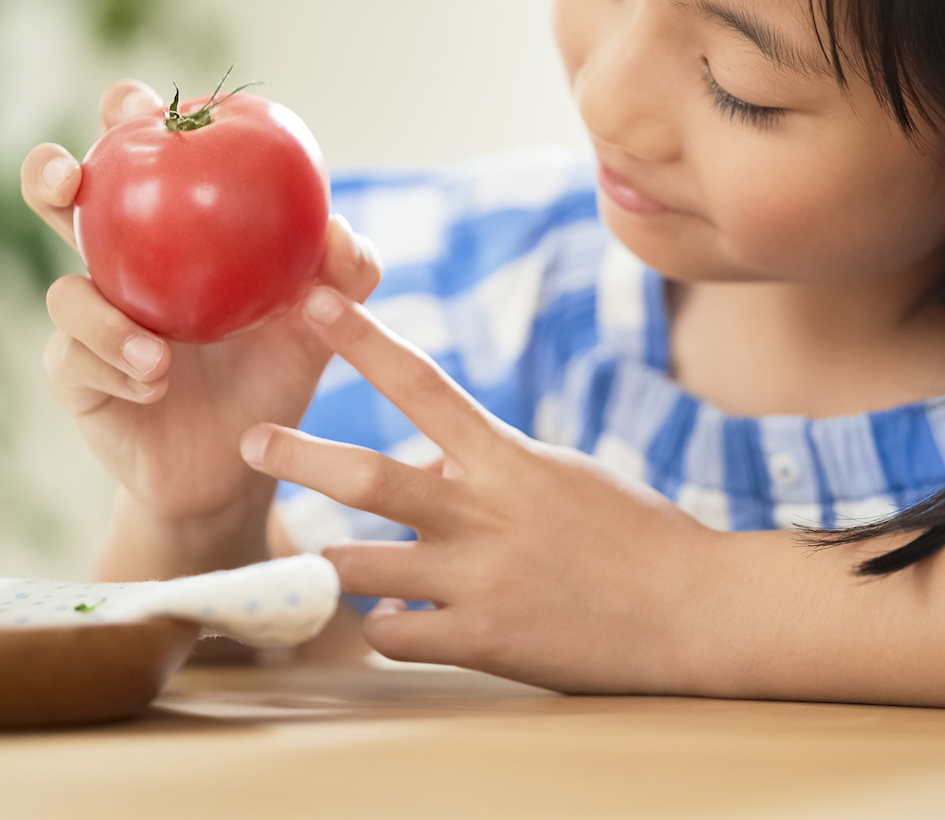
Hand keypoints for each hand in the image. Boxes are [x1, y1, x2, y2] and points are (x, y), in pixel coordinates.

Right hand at [21, 80, 381, 576]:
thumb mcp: (324, 324)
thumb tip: (337, 228)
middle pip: (65, 199)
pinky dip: (117, 365)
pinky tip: (152, 379)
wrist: (243, 464)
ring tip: (157, 351)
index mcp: (173, 233)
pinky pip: (75, 359)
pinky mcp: (75, 376)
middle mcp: (122, 266)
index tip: (136, 106)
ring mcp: (91, 320)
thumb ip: (345, 274)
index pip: (145, 158)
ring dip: (105, 316)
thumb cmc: (278, 373)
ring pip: (65, 292)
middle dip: (53, 172)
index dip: (128, 118)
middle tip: (73, 178)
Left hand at [239, 286, 723, 692]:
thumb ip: (489, 466)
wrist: (694, 610)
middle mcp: (484, 514)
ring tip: (333, 558)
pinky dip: (386, 628)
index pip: (422, 384)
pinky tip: (403, 623)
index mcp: (508, 459)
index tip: (315, 303)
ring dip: (339, 562)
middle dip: (300, 454)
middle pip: (367, 478)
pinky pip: (394, 636)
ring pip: (361, 567)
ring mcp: (478, 580)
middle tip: (249, 440)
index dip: (362, 340)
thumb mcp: (561, 476)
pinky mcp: (482, 641)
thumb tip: (425, 464)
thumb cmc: (637, 534)